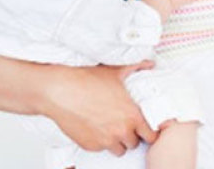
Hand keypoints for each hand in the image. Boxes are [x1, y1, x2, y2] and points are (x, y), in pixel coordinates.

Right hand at [41, 61, 157, 155]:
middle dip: (132, 134)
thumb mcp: (116, 72)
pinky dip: (101, 142)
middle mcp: (121, 131)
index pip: (151, 135)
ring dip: (118, 141)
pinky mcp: (90, 145)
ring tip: (112, 128)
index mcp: (132, 116)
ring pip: (119, 149)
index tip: (145, 127)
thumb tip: (148, 64)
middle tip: (126, 124)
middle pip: (135, 143)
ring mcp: (105, 141)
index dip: (149, 131)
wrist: (61, 91)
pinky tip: (97, 128)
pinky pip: (101, 149)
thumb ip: (137, 68)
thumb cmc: (87, 81)